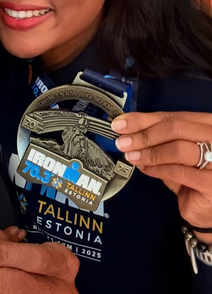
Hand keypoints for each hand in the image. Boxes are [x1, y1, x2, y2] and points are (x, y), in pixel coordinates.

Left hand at [113, 111, 211, 239]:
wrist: (207, 207)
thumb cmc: (191, 174)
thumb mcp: (173, 151)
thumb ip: (156, 138)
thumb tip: (126, 129)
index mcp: (206, 124)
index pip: (171, 116)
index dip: (142, 119)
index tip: (120, 124)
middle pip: (174, 128)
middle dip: (143, 135)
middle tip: (122, 142)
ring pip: (177, 148)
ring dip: (149, 152)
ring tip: (131, 156)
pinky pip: (179, 171)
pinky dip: (157, 169)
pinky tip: (145, 169)